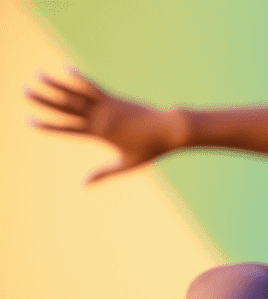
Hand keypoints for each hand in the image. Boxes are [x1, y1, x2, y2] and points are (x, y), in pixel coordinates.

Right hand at [25, 70, 186, 183]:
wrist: (168, 129)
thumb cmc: (149, 150)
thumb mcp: (126, 164)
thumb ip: (103, 173)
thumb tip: (82, 184)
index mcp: (99, 134)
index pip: (66, 129)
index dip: (46, 125)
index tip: (28, 121)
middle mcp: (99, 117)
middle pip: (65, 107)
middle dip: (43, 100)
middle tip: (23, 92)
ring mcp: (106, 106)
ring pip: (75, 92)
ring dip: (55, 83)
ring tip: (37, 74)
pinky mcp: (114, 98)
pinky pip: (93, 86)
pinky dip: (79, 78)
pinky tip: (66, 68)